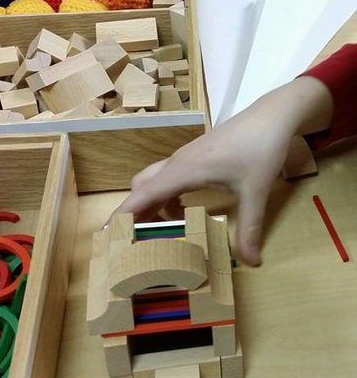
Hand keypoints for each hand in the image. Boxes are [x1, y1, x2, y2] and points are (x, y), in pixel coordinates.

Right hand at [115, 77, 332, 265]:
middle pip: (141, 187)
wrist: (272, 115)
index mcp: (185, 170)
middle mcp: (178, 163)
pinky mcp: (194, 156)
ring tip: (159, 232)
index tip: (106, 233)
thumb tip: (251, 262)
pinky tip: (184, 212)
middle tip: (133, 240)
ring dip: (151, 205)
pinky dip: (166, 197)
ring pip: (154, 181)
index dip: (124, 214)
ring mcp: (185, 158)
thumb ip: (249, 228)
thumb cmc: (260, 148)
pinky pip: (168, 178)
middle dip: (134, 212)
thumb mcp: (256, 192)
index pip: (144, 194)